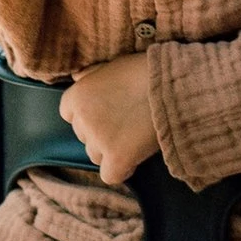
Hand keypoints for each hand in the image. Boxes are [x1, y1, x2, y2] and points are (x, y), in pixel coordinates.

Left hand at [60, 53, 155, 184]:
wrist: (172, 86)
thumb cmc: (145, 71)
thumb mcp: (113, 65)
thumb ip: (92, 75)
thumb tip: (76, 78)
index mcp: (77, 95)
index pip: (69, 114)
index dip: (89, 114)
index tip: (109, 111)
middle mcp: (82, 120)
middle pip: (84, 136)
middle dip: (101, 132)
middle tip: (126, 122)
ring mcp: (98, 141)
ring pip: (95, 155)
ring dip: (111, 150)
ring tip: (134, 137)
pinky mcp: (117, 158)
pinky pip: (110, 175)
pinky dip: (122, 169)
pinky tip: (136, 157)